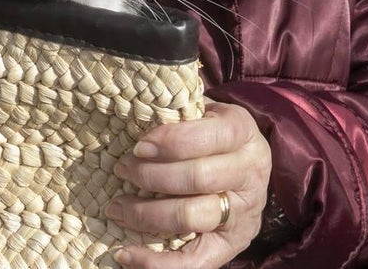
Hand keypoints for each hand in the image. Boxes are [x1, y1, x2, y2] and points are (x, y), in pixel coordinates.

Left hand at [107, 101, 271, 267]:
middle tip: (121, 170)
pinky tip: (125, 253)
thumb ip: (179, 114)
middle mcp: (249, 173)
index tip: (138, 146)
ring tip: (117, 207)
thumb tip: (134, 116)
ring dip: (146, 215)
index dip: (170, 142)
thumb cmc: (214, 134)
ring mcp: (243, 213)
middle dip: (151, 176)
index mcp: (243, 133)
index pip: (208, 137)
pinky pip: (195, 262)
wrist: (248, 165)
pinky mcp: (231, 245)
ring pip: (191, 217)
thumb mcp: (205, 112)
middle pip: (198, 178)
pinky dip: (156, 262)